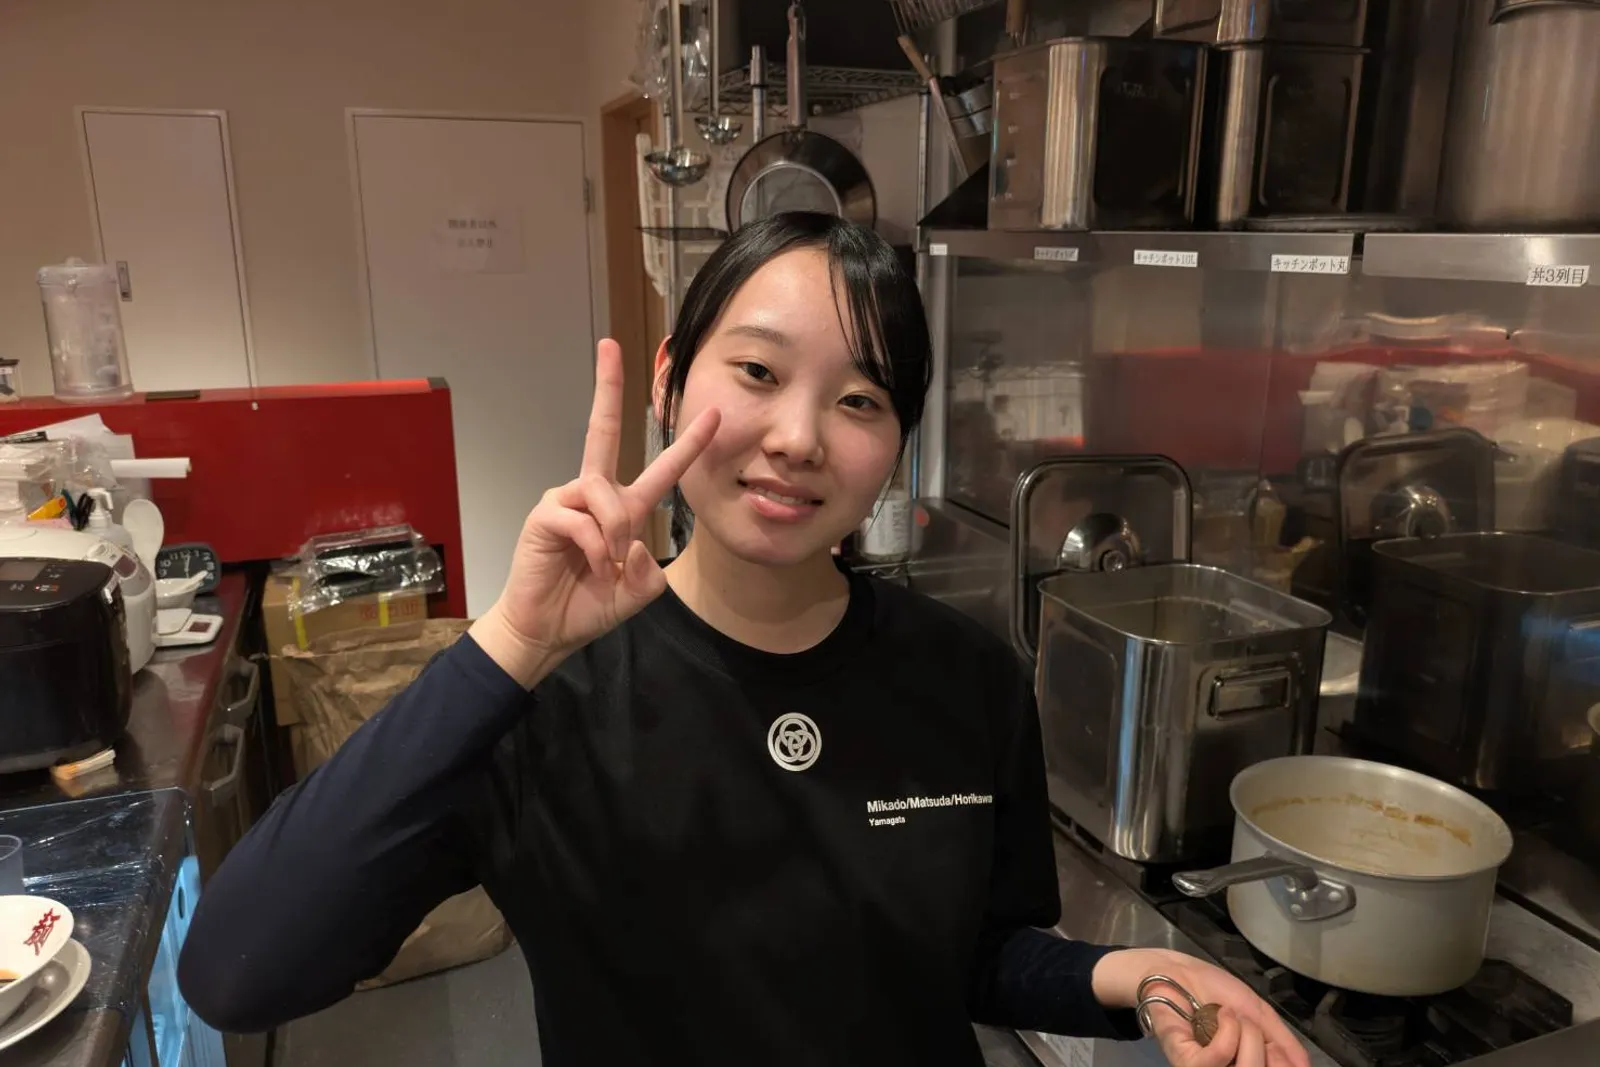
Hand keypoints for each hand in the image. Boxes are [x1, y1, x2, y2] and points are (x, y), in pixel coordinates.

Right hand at [470, 339, 719, 686]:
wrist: (546, 630)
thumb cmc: (589, 605)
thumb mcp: (638, 591)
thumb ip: (649, 569)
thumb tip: (633, 543)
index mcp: (622, 507)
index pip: (660, 468)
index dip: (688, 443)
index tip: (713, 415)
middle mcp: (594, 494)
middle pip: (601, 430)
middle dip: (608, 387)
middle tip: (610, 346)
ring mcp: (566, 500)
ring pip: (607, 495)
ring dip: (615, 535)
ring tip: (608, 566)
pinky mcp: (545, 515)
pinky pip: (582, 519)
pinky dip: (595, 548)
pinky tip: (592, 568)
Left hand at [1092, 948, 1309, 1066]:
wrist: (1176, 971)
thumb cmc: (1213, 991)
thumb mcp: (1258, 1013)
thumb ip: (1283, 1041)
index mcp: (1244, 1062)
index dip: (1283, 1065)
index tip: (1277, 1047)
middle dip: (1265, 1049)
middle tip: (1251, 1025)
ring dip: (1246, 1039)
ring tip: (1233, 1016)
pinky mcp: (1184, 1060)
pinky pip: (1215, 1061)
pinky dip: (1227, 1036)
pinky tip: (1221, 1016)